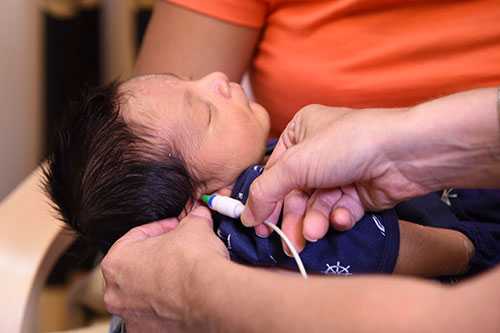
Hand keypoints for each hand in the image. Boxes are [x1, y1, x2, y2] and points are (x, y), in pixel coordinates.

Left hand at [102, 206, 228, 331]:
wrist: (212, 296)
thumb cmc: (193, 262)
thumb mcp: (193, 227)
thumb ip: (192, 219)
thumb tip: (199, 215)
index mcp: (116, 262)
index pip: (137, 236)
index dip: (161, 228)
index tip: (176, 228)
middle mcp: (116, 293)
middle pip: (136, 267)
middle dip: (157, 256)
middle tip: (179, 249)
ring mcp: (131, 316)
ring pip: (143, 293)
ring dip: (160, 282)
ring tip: (184, 274)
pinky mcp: (148, 332)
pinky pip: (154, 315)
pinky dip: (166, 305)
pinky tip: (184, 296)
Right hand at [242, 104, 428, 247]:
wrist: (405, 153)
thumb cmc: (347, 145)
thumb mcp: (296, 163)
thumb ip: (266, 190)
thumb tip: (246, 216)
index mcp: (300, 132)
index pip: (273, 172)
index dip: (265, 201)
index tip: (257, 227)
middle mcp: (317, 152)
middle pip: (294, 193)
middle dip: (292, 218)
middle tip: (288, 243)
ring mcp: (338, 172)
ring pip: (315, 205)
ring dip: (314, 221)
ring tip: (316, 232)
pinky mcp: (357, 192)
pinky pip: (338, 210)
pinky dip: (338, 216)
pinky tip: (343, 215)